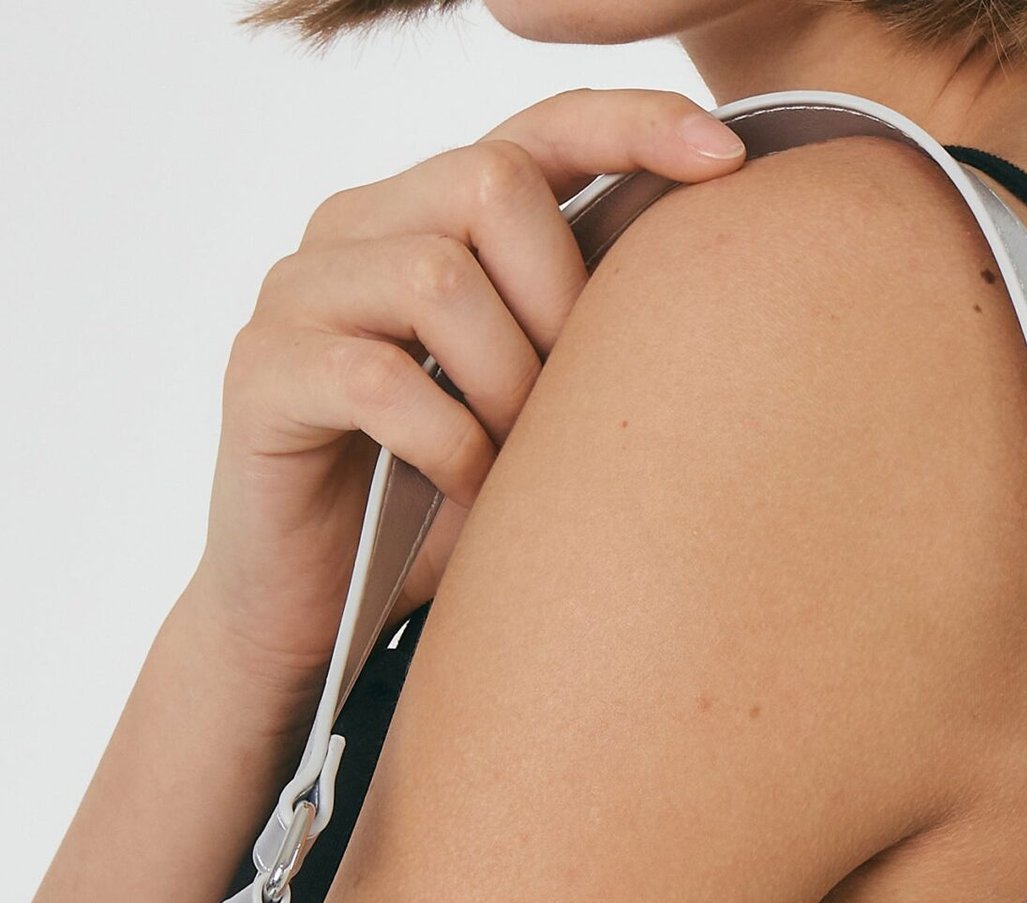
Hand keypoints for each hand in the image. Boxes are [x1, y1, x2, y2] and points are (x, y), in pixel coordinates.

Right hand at [188, 86, 746, 692]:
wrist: (318, 617)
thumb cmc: (436, 512)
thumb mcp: (532, 416)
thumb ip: (580, 339)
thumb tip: (713, 285)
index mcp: (426, 216)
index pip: (535, 128)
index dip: (632, 125)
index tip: (727, 158)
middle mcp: (354, 228)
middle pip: (492, 183)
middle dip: (561, 302)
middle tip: (573, 410)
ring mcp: (298, 292)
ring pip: (438, 278)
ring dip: (507, 385)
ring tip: (518, 464)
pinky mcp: (263, 372)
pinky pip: (379, 380)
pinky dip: (448, 447)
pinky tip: (469, 496)